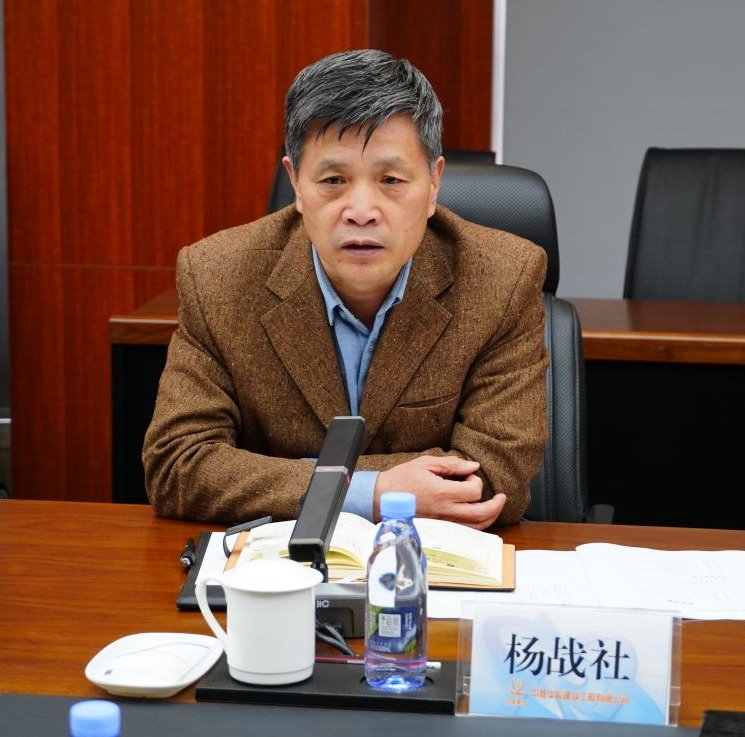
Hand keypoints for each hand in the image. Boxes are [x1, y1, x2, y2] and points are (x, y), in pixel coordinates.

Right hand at [373, 455, 505, 529]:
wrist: (381, 499)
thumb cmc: (401, 479)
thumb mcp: (426, 463)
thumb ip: (452, 464)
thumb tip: (473, 465)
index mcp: (442, 493)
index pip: (474, 492)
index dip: (476, 482)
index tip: (467, 476)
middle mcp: (445, 512)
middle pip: (482, 514)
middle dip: (496, 505)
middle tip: (501, 497)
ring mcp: (442, 524)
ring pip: (475, 527)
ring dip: (489, 517)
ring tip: (494, 507)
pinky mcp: (439, 530)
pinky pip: (464, 533)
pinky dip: (476, 525)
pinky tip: (477, 517)